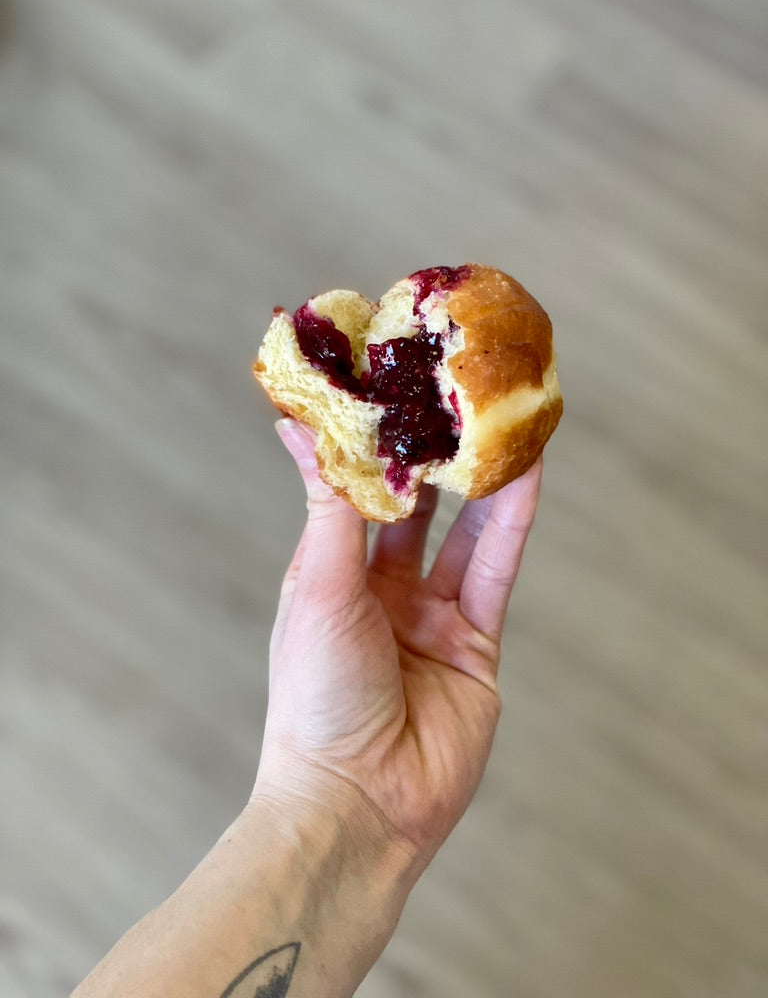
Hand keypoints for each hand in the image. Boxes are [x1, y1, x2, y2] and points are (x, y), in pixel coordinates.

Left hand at [255, 418, 541, 863]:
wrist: (358, 801)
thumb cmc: (316, 695)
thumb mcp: (317, 585)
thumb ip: (326, 504)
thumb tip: (294, 423)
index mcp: (331, 575)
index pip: (358, 492)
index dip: (375, 444)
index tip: (389, 384)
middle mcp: (381, 591)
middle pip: (418, 508)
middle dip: (435, 456)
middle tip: (453, 395)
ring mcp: (431, 617)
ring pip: (465, 533)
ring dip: (483, 480)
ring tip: (500, 421)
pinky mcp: (476, 644)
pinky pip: (495, 572)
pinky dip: (511, 524)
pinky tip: (524, 476)